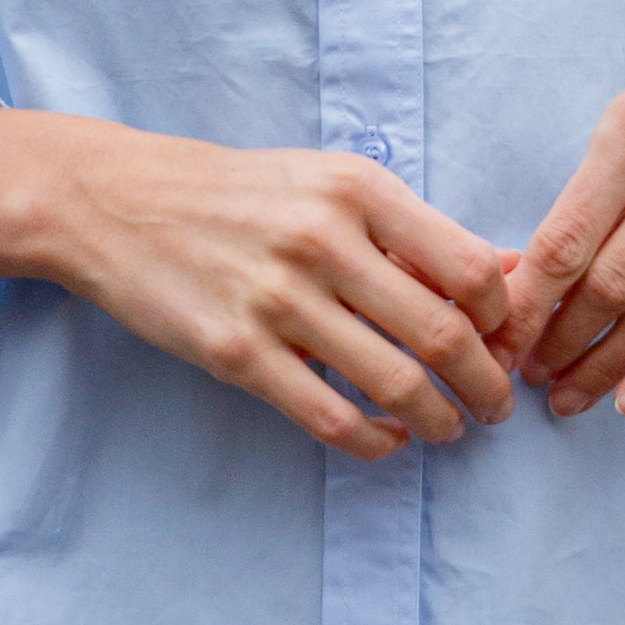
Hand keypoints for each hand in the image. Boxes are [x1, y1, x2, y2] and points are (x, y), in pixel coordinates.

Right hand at [0, 108, 513, 459]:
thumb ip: (409, 230)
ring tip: (448, 429)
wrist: (117, 202)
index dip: (503, 319)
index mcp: (357, 189)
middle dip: (486, 384)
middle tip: (496, 406)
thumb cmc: (237, 193)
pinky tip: (385, 440)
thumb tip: (507, 275)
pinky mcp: (237, 351)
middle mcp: (323, 239)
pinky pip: (330, 416)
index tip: (505, 342)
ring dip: (438, 420)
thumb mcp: (327, 183)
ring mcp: (278, 299)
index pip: (470, 267)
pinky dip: (374, 441)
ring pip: (394, 383)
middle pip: (443, 333)